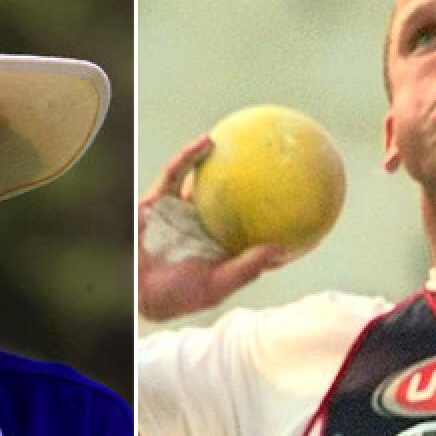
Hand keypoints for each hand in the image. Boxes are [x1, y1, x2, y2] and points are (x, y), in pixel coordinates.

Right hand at [138, 135, 284, 320]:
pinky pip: (176, 172)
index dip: (273, 217)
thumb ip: (246, 267)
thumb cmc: (175, 297)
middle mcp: (202, 223)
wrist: (134, 292)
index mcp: (219, 243)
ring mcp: (181, 210)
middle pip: (231, 196)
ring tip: (243, 138)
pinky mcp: (160, 198)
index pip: (250, 227)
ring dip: (220, 157)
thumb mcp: (216, 285)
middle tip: (278, 160)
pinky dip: (189, 155)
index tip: (301, 205)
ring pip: (204, 178)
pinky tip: (206, 142)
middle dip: (252, 179)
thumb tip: (281, 250)